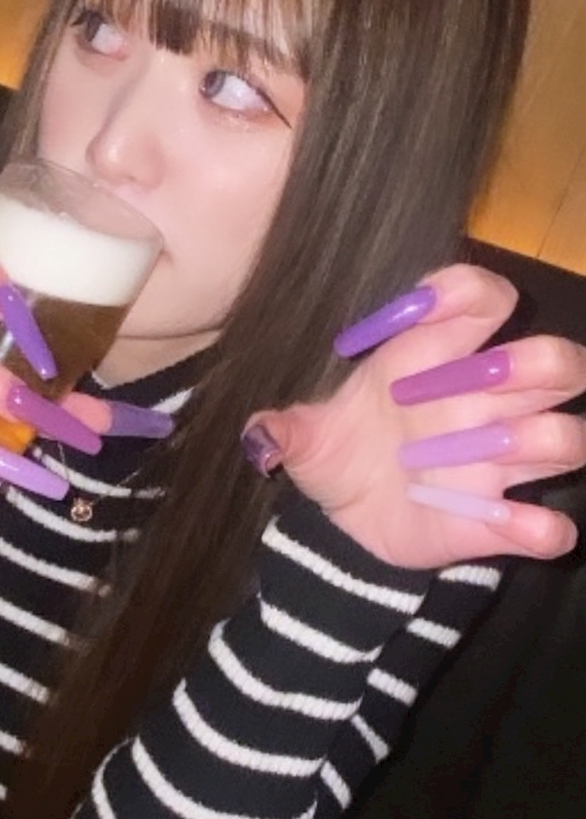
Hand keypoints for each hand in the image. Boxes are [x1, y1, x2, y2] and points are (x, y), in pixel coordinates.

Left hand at [244, 265, 585, 569]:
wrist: (344, 524)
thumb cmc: (340, 455)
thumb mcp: (307, 439)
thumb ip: (288, 430)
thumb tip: (262, 436)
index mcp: (435, 359)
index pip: (480, 299)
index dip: (468, 291)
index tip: (429, 303)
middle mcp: (483, 401)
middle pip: (554, 360)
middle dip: (536, 362)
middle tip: (492, 377)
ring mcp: (502, 461)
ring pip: (567, 435)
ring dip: (543, 439)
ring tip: (490, 455)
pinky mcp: (504, 522)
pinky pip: (549, 526)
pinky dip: (541, 527)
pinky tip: (512, 526)